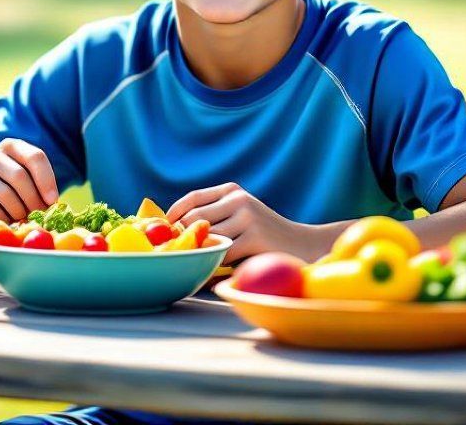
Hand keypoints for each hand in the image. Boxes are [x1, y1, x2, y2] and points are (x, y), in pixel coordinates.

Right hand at [0, 139, 58, 235]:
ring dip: (19, 212)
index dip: (47, 180)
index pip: (35, 156)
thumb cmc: (5, 196)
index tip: (52, 200)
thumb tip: (51, 202)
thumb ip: (38, 186)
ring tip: (20, 217)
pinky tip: (4, 220)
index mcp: (10, 146)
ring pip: (6, 195)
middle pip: (20, 177)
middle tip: (37, 215)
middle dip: (33, 201)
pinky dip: (3, 218)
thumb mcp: (24, 185)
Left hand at [166, 182, 311, 264]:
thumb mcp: (241, 215)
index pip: (193, 199)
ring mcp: (247, 217)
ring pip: (208, 237)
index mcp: (232, 190)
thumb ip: (214, 216)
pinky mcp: (254, 237)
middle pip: (195, 218)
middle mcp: (239, 199)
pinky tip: (211, 274)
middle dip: (181, 236)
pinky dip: (213, 265)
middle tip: (174, 252)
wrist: (302, 244)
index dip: (173, 214)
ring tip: (193, 263)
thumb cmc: (264, 234)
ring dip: (198, 253)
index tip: (163, 230)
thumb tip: (171, 229)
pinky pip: (222, 254)